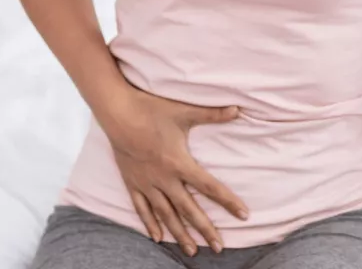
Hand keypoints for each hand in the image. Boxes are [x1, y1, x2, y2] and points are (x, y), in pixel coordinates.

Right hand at [101, 87, 248, 255]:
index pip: (209, 187)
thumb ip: (213, 114)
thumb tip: (238, 109)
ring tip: (192, 251)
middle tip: (219, 248)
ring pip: (166, 215)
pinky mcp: (132, 183)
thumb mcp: (185, 111)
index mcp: (179, 163)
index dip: (228, 201)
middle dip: (205, 229)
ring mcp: (146, 183)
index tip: (243, 215)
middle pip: (188, 209)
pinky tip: (158, 237)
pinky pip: (142, 209)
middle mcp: (164, 178)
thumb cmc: (153, 109)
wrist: (118, 113)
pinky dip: (150, 224)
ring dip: (180, 234)